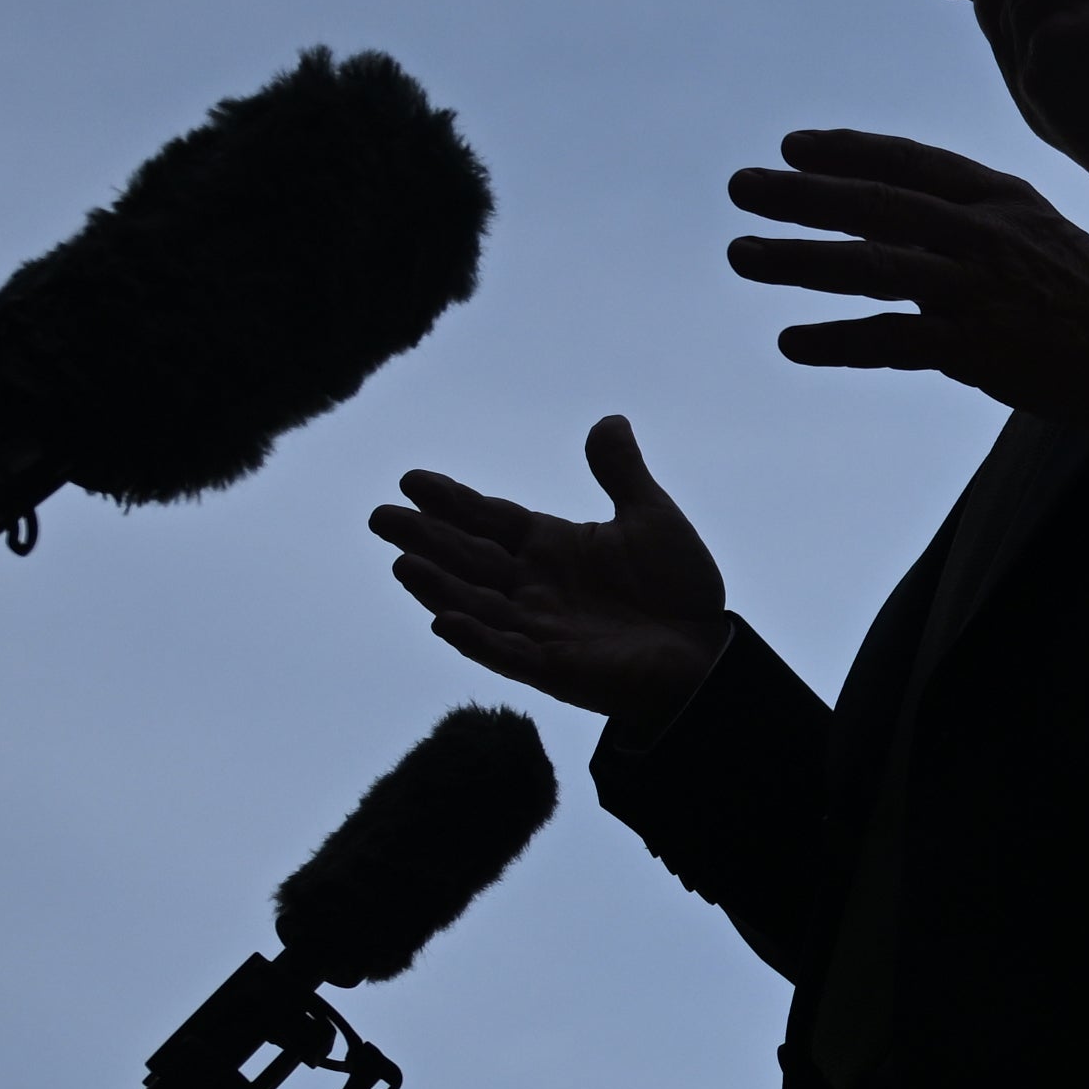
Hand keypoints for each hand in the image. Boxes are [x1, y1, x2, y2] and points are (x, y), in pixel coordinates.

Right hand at [371, 417, 733, 723]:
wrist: (708, 651)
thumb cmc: (677, 588)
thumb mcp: (651, 518)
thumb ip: (622, 474)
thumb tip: (609, 421)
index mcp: (549, 546)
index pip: (489, 519)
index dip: (452, 501)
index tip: (412, 480)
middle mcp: (532, 585)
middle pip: (468, 558)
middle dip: (426, 538)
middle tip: (381, 516)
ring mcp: (538, 628)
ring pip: (476, 604)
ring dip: (439, 586)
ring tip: (404, 563)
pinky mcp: (554, 668)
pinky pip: (506, 653)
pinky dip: (476, 639)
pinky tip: (444, 621)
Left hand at [726, 129, 1088, 433]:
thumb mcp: (1042, 235)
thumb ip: (972, 227)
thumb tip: (895, 227)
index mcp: (1004, 201)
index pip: (911, 162)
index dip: (848, 152)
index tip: (794, 147)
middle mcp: (985, 236)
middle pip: (876, 205)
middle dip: (802, 195)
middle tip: (741, 187)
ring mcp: (979, 291)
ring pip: (872, 265)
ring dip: (800, 261)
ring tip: (743, 255)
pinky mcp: (976, 348)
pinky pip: (891, 340)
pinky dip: (838, 340)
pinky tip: (792, 342)